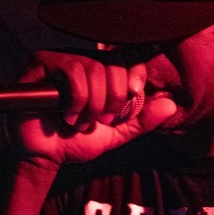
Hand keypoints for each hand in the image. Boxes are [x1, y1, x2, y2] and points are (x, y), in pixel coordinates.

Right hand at [7, 50, 176, 166]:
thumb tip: (171, 105)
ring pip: (95, 68)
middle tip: (102, 121)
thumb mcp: (115, 133)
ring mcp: (62, 58)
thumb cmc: (74, 141)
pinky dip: (77, 100)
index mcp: (101, 70)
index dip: (135, 78)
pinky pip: (72, 70)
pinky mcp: (42, 62)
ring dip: (94, 105)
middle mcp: (83, 58)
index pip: (129, 58)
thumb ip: (141, 120)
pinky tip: (67, 116)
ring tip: (81, 123)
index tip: (130, 102)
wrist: (45, 157)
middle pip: (115, 63)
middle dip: (114, 100)